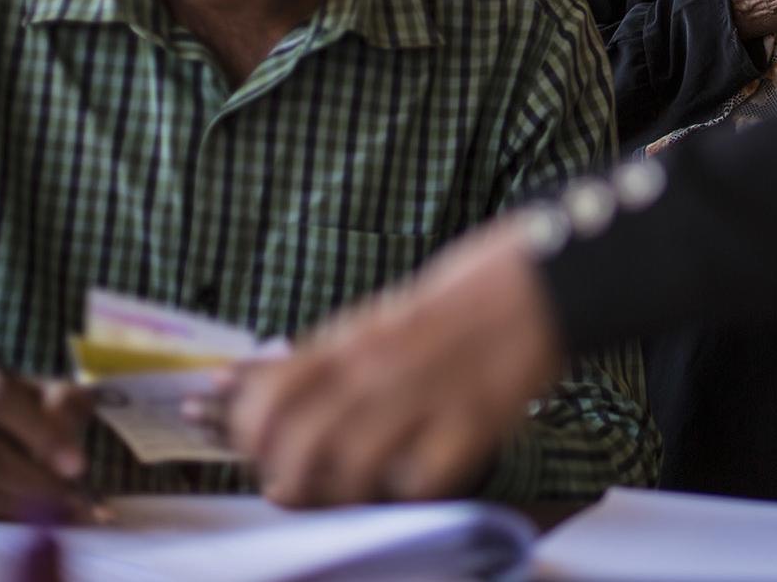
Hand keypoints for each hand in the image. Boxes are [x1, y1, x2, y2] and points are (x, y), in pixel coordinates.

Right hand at [0, 358, 94, 519]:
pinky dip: (0, 514)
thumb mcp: (28, 386)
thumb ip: (59, 401)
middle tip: (69, 493)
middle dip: (32, 479)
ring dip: (19, 502)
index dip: (40, 432)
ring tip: (55, 505)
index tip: (76, 464)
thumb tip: (71, 445)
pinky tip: (26, 512)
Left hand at [223, 221, 564, 506]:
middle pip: (302, 444)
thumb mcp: (375, 318)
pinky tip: (411, 482)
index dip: (248, 432)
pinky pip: (425, 482)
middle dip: (287, 478)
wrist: (538, 282)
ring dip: (341, 494)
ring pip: (353, 470)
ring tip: (348, 492)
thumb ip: (318, 357)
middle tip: (293, 486)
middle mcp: (379, 370)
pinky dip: (409, 493)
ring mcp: (426, 399)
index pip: (271, 394)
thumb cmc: (454, 303)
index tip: (253, 447)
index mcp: (352, 340)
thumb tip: (238, 382)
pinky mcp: (475, 424)